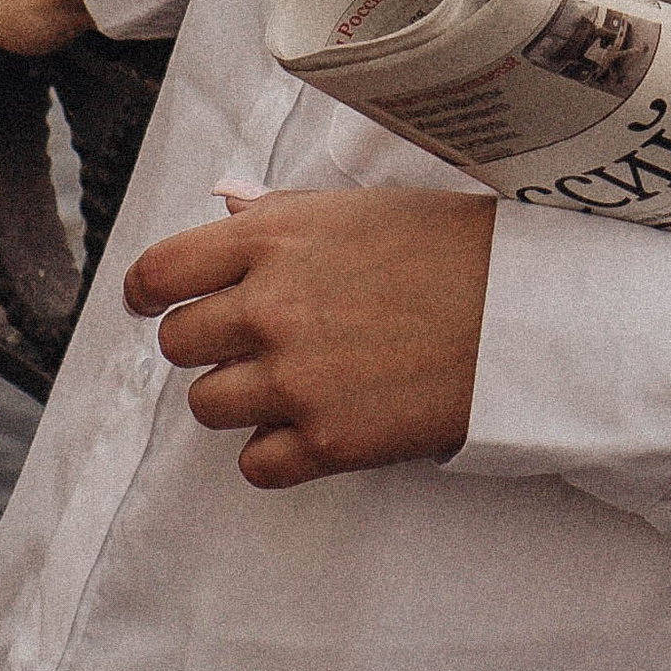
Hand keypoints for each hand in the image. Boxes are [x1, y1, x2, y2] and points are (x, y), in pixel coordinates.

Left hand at [126, 187, 495, 488]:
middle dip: (208, 343)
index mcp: (272, 239)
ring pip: (208, 406)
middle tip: (254, 340)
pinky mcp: (327, 440)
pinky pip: (255, 464)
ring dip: (240, 397)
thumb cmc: (451, 246)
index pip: (159, 272)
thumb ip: (279, 214)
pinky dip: (276, 452)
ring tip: (295, 380)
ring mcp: (295, 379)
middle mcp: (269, 308)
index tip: (152, 303)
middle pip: (179, 344)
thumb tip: (225, 206)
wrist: (523, 312)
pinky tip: (312, 425)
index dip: (147, 293)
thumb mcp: (358, 208)